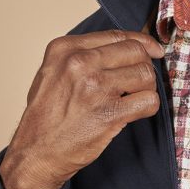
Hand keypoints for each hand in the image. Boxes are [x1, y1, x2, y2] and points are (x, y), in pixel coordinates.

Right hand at [0, 29, 165, 188]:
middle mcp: (79, 63)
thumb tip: (124, 46)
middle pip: (136, 52)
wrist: (36, 153)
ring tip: (133, 98)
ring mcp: (95, 87)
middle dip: (144, 66)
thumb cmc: (46, 116)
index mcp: (65, 49)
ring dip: (147, 88)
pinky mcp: (109, 113)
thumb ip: (82, 54)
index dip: (142, 42)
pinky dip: (149, 107)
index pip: (117, 35)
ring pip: (146, 74)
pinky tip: (136, 112)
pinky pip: (149, 101)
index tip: (154, 50)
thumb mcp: (53, 72)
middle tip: (139, 82)